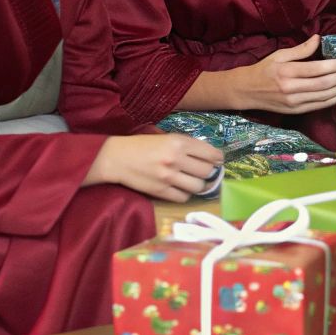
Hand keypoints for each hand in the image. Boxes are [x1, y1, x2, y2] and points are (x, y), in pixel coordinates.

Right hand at [87, 133, 223, 202]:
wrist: (116, 158)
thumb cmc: (142, 145)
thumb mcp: (165, 137)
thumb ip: (186, 145)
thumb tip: (210, 155)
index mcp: (178, 142)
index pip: (210, 153)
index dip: (218, 158)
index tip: (218, 160)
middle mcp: (175, 159)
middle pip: (207, 171)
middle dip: (209, 171)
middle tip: (204, 170)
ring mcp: (168, 177)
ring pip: (198, 186)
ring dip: (199, 184)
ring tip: (193, 180)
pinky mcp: (160, 191)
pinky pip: (183, 197)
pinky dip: (185, 194)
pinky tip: (180, 188)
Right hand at [236, 35, 335, 113]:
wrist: (246, 91)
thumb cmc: (263, 70)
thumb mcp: (279, 55)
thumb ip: (301, 49)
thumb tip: (318, 38)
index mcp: (286, 71)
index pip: (317, 69)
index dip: (335, 66)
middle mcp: (291, 88)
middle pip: (324, 84)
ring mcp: (294, 102)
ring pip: (324, 96)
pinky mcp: (295, 111)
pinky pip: (319, 106)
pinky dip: (334, 99)